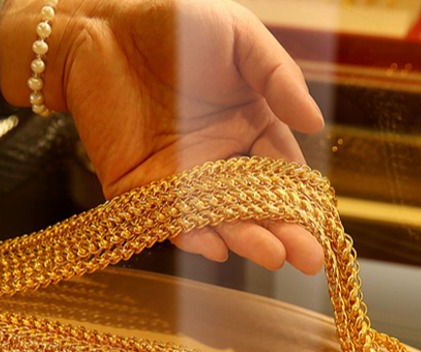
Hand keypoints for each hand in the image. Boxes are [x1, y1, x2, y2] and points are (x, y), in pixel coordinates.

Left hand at [0, 0, 325, 273]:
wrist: (100, 27)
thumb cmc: (175, 22)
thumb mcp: (239, 36)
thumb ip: (278, 76)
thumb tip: (314, 123)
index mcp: (251, 127)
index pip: (283, 174)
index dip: (301, 200)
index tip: (320, 224)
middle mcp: (220, 159)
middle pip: (257, 207)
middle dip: (284, 234)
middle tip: (307, 259)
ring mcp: (182, 178)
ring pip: (218, 220)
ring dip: (244, 239)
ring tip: (269, 254)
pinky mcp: (140, 189)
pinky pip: (169, 220)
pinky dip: (192, 236)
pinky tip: (216, 246)